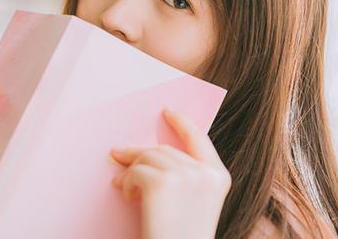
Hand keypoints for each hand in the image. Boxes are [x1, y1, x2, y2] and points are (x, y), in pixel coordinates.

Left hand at [110, 108, 230, 238]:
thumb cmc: (180, 235)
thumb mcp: (193, 203)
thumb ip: (184, 176)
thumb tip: (150, 153)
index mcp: (219, 178)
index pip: (199, 139)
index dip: (182, 123)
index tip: (167, 112)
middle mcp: (205, 173)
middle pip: (164, 149)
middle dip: (138, 152)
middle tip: (117, 154)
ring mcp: (185, 176)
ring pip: (147, 158)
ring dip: (131, 171)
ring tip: (123, 186)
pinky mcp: (162, 182)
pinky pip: (135, 171)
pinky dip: (127, 183)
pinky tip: (128, 196)